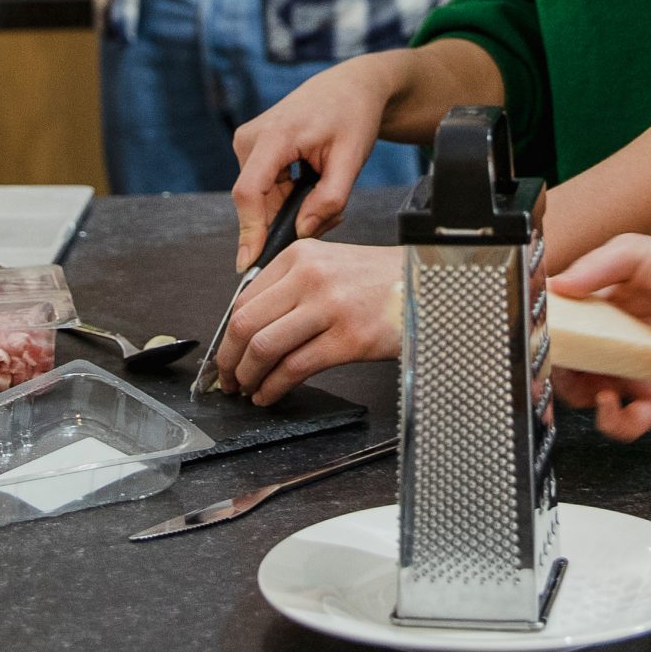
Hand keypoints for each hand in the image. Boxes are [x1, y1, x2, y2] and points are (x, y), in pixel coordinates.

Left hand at [216, 240, 402, 404]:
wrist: (425, 284)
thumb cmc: (378, 280)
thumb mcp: (329, 265)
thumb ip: (291, 287)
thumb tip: (252, 327)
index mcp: (300, 256)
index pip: (244, 299)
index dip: (227, 334)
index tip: (225, 354)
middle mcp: (310, 277)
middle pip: (246, 324)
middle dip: (229, 360)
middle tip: (227, 379)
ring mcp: (329, 308)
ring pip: (265, 347)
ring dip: (248, 377)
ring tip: (248, 390)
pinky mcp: (348, 339)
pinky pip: (295, 368)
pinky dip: (274, 387)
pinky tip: (271, 395)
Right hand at [231, 56, 397, 268]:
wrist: (348, 87)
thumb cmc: (352, 117)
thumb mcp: (351, 159)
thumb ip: (329, 199)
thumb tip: (302, 232)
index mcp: (273, 136)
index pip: (249, 193)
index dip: (248, 231)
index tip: (249, 264)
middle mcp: (250, 139)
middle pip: (257, 201)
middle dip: (289, 220)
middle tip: (331, 216)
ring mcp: (248, 143)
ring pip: (262, 199)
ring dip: (293, 208)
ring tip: (328, 192)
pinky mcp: (251, 149)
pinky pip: (264, 189)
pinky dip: (289, 197)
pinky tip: (315, 184)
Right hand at [544, 234, 650, 440]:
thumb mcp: (633, 251)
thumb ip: (593, 266)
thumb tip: (556, 285)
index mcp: (598, 310)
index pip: (558, 330)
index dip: (542, 335)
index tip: (534, 334)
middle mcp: (611, 344)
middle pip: (566, 369)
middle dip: (551, 371)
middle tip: (551, 363)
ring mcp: (632, 372)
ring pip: (588, 399)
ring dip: (576, 395)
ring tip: (582, 379)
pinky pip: (626, 424)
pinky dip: (611, 421)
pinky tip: (610, 399)